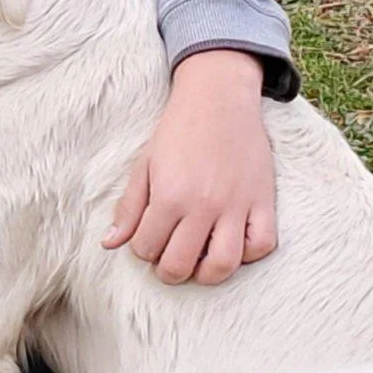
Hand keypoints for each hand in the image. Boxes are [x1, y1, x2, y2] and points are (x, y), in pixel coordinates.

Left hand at [103, 50, 276, 286]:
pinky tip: (233, 244)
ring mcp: (236, 205)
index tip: (148, 240)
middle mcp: (203, 205)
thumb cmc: (177, 131)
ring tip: (199, 263)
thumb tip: (109, 244)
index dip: (143, 249)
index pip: (147, 248)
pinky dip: (248, 254)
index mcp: (169, 196)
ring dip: (207, 274)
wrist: (218, 98)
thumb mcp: (145, 165)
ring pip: (224, 265)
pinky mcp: (263, 200)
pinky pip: (262, 245)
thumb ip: (129, 207)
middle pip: (181, 265)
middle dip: (169, 271)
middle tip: (169, 261)